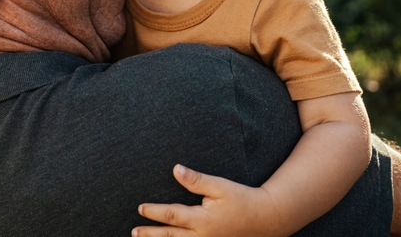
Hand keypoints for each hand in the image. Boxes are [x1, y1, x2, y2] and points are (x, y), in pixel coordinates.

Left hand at [132, 165, 283, 236]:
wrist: (266, 218)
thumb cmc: (242, 199)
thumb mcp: (220, 186)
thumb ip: (196, 180)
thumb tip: (175, 169)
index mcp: (203, 219)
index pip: (172, 215)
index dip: (154, 212)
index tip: (141, 208)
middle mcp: (203, 236)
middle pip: (170, 236)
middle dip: (151, 234)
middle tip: (134, 232)